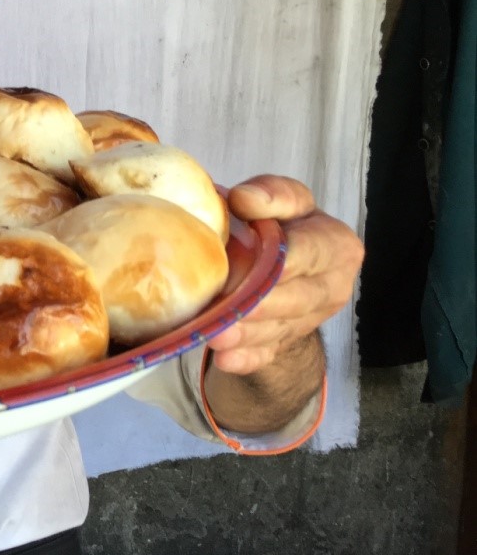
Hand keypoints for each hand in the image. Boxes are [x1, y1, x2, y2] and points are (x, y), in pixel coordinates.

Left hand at [207, 175, 364, 375]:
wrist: (286, 265)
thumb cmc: (281, 223)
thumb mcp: (283, 200)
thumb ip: (271, 194)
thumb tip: (243, 199)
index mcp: (337, 246)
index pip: (312, 252)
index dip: (283, 260)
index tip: (252, 264)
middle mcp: (331, 287)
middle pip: (297, 298)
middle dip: (260, 305)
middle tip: (226, 309)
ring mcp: (310, 320)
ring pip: (279, 330)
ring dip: (248, 335)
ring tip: (216, 335)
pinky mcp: (288, 343)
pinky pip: (269, 354)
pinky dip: (247, 359)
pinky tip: (225, 360)